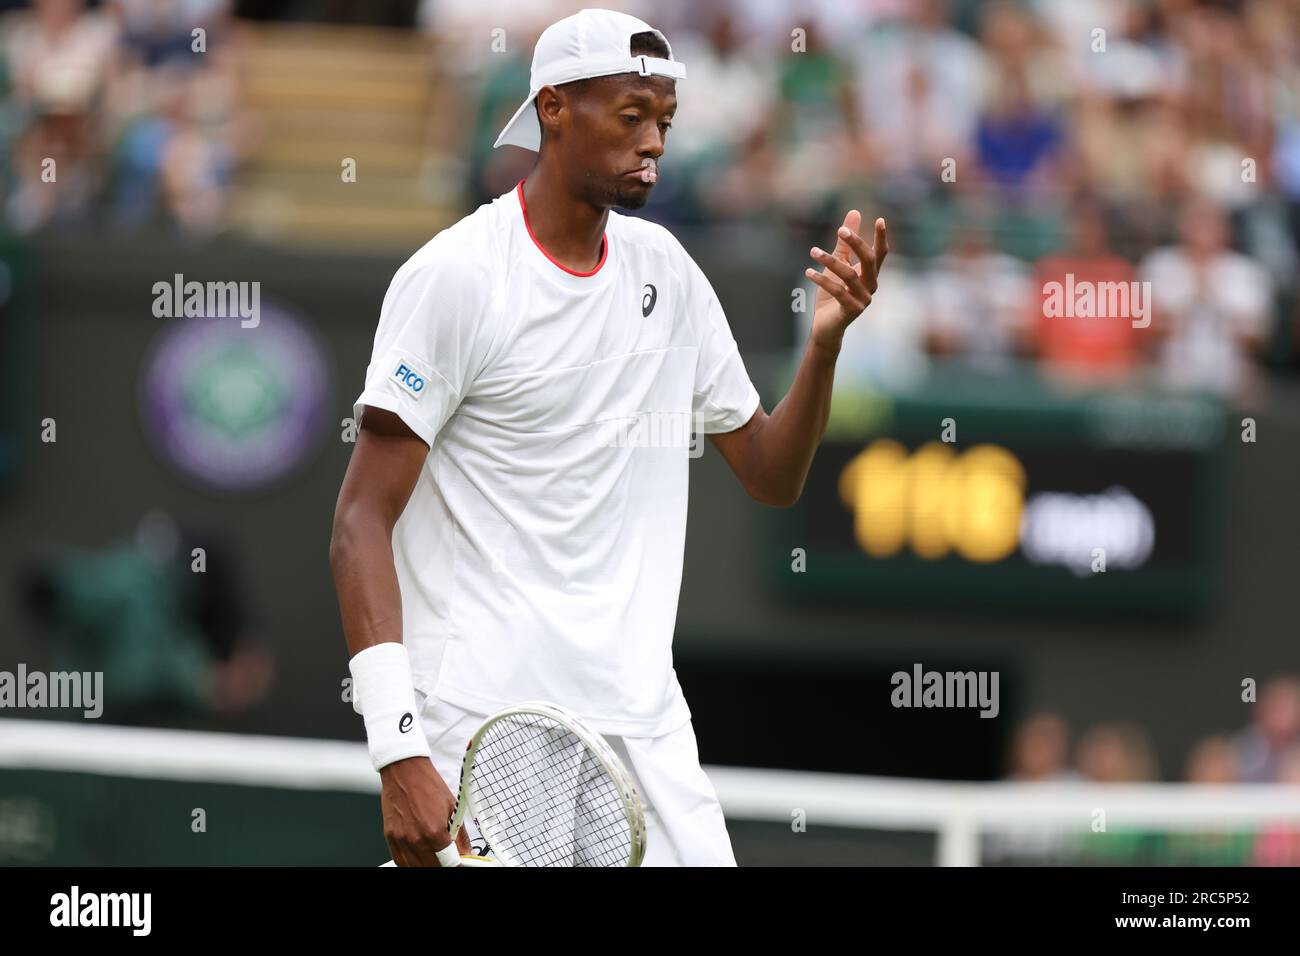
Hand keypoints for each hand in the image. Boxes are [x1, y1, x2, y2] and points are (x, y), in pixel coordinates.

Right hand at [379, 756, 471, 865]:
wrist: (405, 771)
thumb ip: (460, 836)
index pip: (449, 863)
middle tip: (449, 857)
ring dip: (427, 865)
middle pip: (432, 868)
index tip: (461, 862)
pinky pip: (400, 860)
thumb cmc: (428, 785)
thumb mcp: (453, 808)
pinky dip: (411, 862)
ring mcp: (401, 840)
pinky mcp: (390, 837)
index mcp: (434, 832)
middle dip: (443, 865)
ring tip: (435, 857)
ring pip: (414, 867)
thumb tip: (467, 853)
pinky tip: (419, 857)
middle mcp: (416, 839)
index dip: (458, 864)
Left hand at [805, 210, 887, 350]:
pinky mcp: (851, 311)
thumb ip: (845, 242)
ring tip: (813, 251)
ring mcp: (863, 300)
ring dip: (830, 261)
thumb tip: (854, 212)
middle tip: (840, 231)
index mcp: (869, 275)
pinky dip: (822, 280)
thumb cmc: (832, 295)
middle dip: (856, 244)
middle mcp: (870, 286)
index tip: (880, 219)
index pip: (879, 254)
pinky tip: (808, 271)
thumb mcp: (838, 264)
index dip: (881, 238)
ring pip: (849, 275)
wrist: (825, 327)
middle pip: (869, 261)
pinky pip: (838, 291)